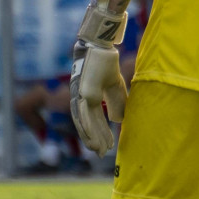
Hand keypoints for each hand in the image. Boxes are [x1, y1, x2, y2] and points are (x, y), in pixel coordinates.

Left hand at [69, 41, 126, 156]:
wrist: (100, 44)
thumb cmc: (106, 61)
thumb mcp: (114, 85)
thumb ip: (116, 102)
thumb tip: (118, 120)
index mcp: (88, 96)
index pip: (94, 119)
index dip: (101, 133)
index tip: (108, 146)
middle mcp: (80, 97)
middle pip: (87, 123)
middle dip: (95, 139)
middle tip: (102, 154)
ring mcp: (79, 94)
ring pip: (83, 121)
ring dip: (90, 137)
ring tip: (97, 150)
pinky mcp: (80, 91)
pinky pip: (82, 113)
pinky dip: (86, 127)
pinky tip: (91, 138)